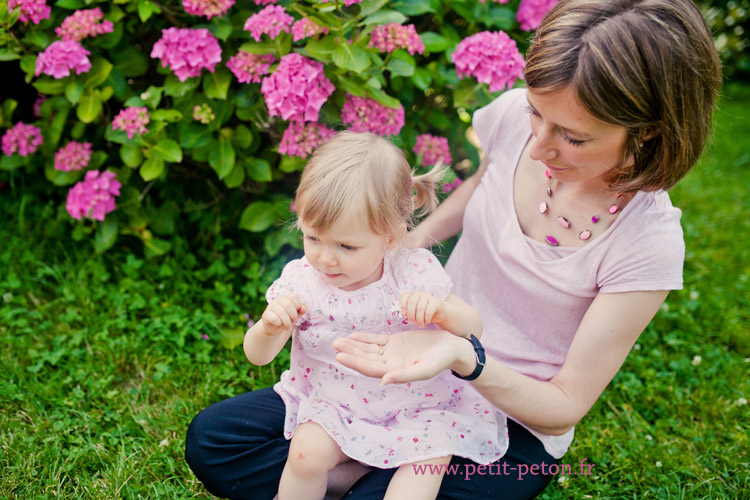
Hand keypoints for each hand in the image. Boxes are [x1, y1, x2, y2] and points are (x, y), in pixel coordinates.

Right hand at [261, 293, 306, 335]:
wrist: (274, 328)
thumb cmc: (287, 318)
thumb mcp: (296, 314)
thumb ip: (301, 310)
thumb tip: (304, 308)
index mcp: (286, 297)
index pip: (294, 297)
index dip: (298, 306)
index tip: (297, 313)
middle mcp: (278, 300)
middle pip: (288, 304)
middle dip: (293, 315)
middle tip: (293, 321)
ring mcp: (271, 306)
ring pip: (281, 312)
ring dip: (287, 322)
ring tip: (288, 327)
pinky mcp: (266, 315)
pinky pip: (273, 318)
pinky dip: (279, 323)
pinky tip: (279, 324)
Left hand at [332, 330, 468, 384]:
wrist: (452, 348)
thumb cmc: (441, 360)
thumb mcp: (425, 369)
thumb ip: (404, 376)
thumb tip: (383, 382)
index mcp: (396, 372)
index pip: (370, 369)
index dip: (355, 363)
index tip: (340, 356)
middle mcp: (391, 364)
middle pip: (366, 359)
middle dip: (350, 353)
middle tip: (335, 345)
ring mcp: (392, 353)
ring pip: (368, 350)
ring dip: (354, 346)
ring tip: (338, 341)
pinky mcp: (396, 342)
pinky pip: (377, 340)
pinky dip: (365, 338)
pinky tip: (353, 336)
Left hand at [399, 291, 445, 327]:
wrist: (439, 313)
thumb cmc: (424, 313)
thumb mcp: (414, 312)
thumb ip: (407, 312)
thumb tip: (402, 313)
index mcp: (411, 295)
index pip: (404, 296)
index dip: (402, 305)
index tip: (403, 314)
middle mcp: (419, 294)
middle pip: (411, 302)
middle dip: (410, 314)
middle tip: (411, 322)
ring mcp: (428, 297)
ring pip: (420, 308)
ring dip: (419, 319)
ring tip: (420, 325)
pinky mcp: (435, 302)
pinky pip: (428, 311)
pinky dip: (426, 319)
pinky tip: (427, 322)